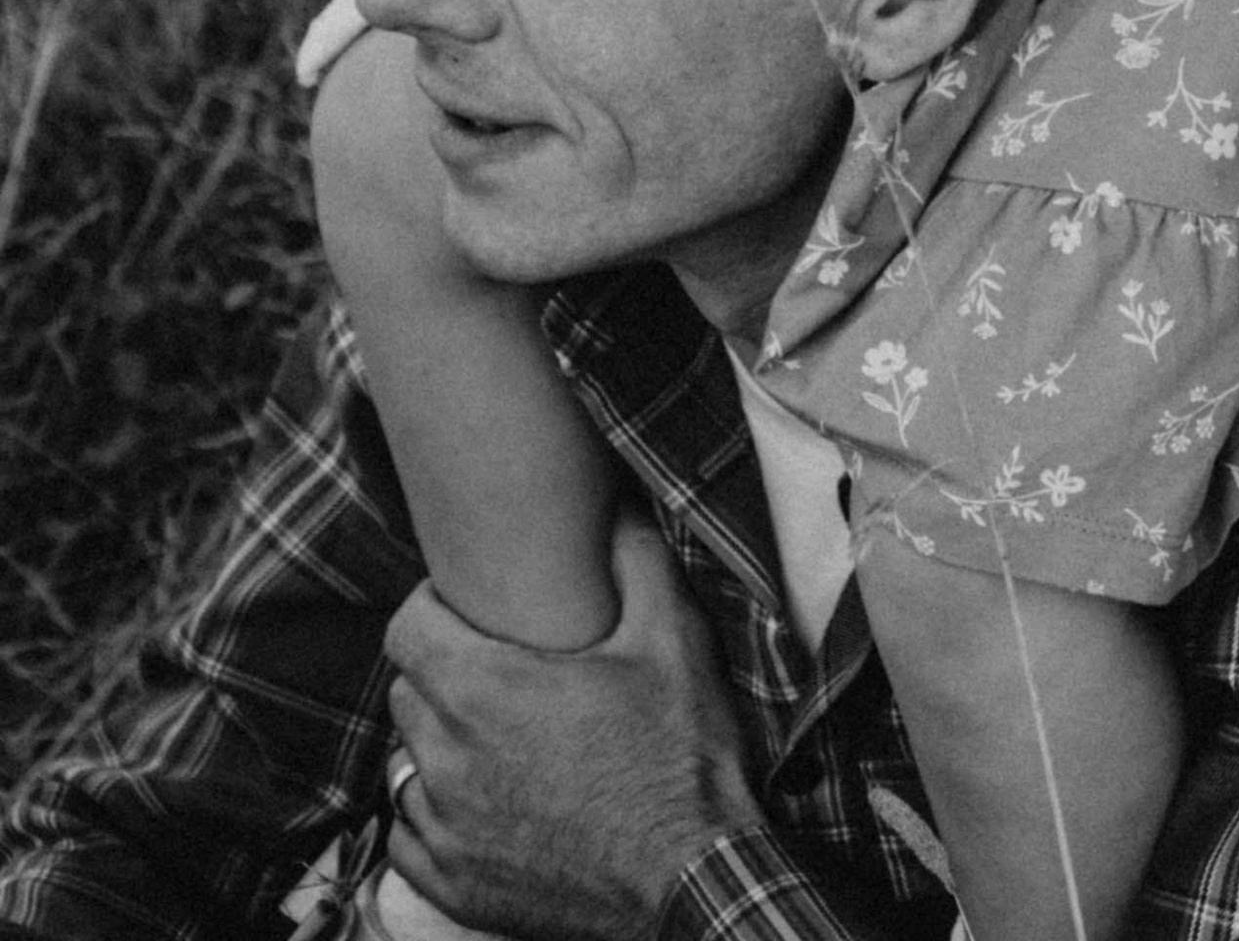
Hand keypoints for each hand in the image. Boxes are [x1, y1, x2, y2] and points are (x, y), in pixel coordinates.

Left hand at [383, 511, 760, 937]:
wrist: (688, 878)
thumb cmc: (678, 757)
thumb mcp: (673, 638)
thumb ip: (637, 556)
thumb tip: (619, 498)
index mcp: (484, 690)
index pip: (405, 629)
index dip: (429, 609)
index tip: (464, 610)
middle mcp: (448, 759)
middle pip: (405, 692)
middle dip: (439, 672)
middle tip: (491, 668)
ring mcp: (445, 829)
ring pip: (405, 762)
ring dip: (436, 743)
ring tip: (490, 736)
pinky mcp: (452, 885)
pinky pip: (408, 834)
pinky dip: (433, 813)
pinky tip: (480, 801)